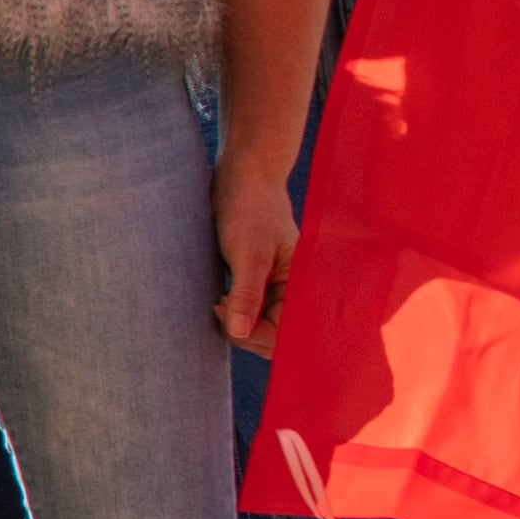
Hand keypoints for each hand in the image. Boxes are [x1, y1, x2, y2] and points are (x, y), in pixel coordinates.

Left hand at [215, 145, 298, 353]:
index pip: (285, 334)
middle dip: (243, 333)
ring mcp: (278, 290)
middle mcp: (295, 292)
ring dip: (236, 325)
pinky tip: (218, 298)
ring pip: (259, 330)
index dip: (253, 334)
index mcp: (303, 286)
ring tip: (217, 299)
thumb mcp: (247, 253)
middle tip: (216, 304)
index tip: (222, 308)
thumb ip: (246, 294)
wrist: (243, 179)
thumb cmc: (249, 210)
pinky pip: (251, 314)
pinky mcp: (261, 285)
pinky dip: (232, 314)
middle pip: (274, 339)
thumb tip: (240, 332)